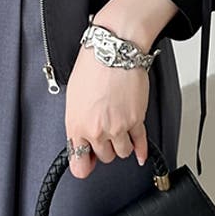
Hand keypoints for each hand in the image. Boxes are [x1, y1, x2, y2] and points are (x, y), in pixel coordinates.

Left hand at [64, 44, 150, 180]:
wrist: (113, 51)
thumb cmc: (91, 66)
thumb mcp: (73, 96)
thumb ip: (77, 121)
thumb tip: (81, 136)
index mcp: (76, 125)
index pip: (78, 164)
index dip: (84, 164)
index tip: (87, 163)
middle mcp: (97, 130)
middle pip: (104, 158)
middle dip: (105, 147)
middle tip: (105, 133)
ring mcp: (117, 127)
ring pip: (122, 152)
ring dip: (121, 144)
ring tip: (119, 129)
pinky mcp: (136, 120)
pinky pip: (140, 143)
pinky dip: (141, 150)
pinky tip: (140, 153)